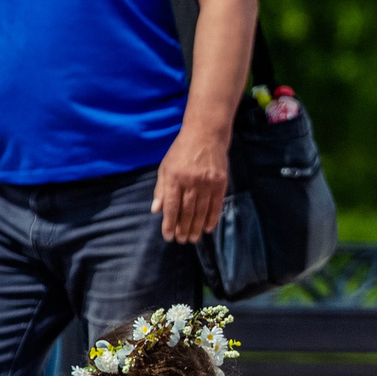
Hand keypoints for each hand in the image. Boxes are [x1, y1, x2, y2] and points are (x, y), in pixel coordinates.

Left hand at [151, 122, 231, 243]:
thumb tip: (156, 210)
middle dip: (183, 228)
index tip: (168, 236)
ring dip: (196, 227)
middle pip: (187, 211)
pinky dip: (212, 219)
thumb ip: (161, 189)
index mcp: (174, 178)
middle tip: (181, 240)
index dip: (169, 223)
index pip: (172, 206)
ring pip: (201, 211)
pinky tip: (207, 228)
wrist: (205, 135)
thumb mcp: (165, 167)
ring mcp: (207, 183)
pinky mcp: (220, 183)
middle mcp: (191, 182)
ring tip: (193, 238)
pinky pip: (216, 205)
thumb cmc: (181, 151)